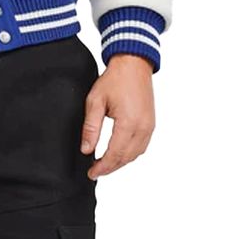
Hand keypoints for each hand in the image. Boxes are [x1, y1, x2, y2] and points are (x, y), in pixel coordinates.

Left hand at [79, 53, 154, 179]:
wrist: (133, 64)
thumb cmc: (114, 79)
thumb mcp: (95, 101)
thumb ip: (91, 127)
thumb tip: (86, 150)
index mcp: (128, 124)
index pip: (114, 155)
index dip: (102, 167)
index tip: (91, 173)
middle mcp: (142, 128)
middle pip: (126, 158)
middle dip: (110, 168)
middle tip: (95, 171)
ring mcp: (149, 127)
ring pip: (135, 155)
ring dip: (120, 162)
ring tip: (104, 164)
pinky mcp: (151, 124)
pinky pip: (142, 146)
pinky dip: (130, 154)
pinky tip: (119, 153)